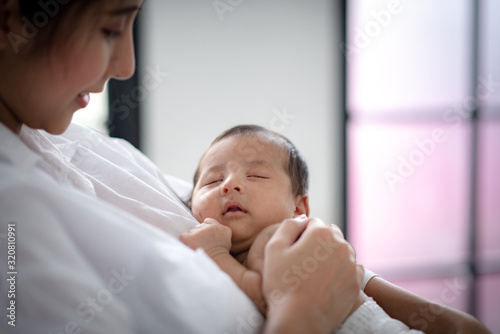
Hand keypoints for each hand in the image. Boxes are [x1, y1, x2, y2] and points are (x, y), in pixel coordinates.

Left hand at [179, 218, 231, 258]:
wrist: (216, 261)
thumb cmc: (221, 253)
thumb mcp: (228, 239)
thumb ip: (222, 230)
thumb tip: (216, 227)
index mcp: (218, 226)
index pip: (207, 221)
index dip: (205, 228)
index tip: (204, 235)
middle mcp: (209, 227)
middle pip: (198, 226)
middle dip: (198, 234)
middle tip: (201, 243)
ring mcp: (199, 231)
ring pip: (191, 231)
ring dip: (192, 238)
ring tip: (197, 247)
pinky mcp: (191, 237)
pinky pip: (183, 236)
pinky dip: (185, 241)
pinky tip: (189, 246)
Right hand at [261, 216, 364, 333]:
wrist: (300, 318)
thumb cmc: (283, 283)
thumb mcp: (274, 248)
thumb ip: (288, 226)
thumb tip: (302, 218)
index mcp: (321, 232)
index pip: (312, 223)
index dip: (301, 235)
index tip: (293, 251)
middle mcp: (341, 244)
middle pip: (329, 235)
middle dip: (318, 243)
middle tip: (302, 263)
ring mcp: (351, 263)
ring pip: (341, 251)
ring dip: (330, 256)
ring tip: (313, 274)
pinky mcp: (357, 282)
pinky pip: (350, 268)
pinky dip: (340, 272)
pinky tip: (326, 283)